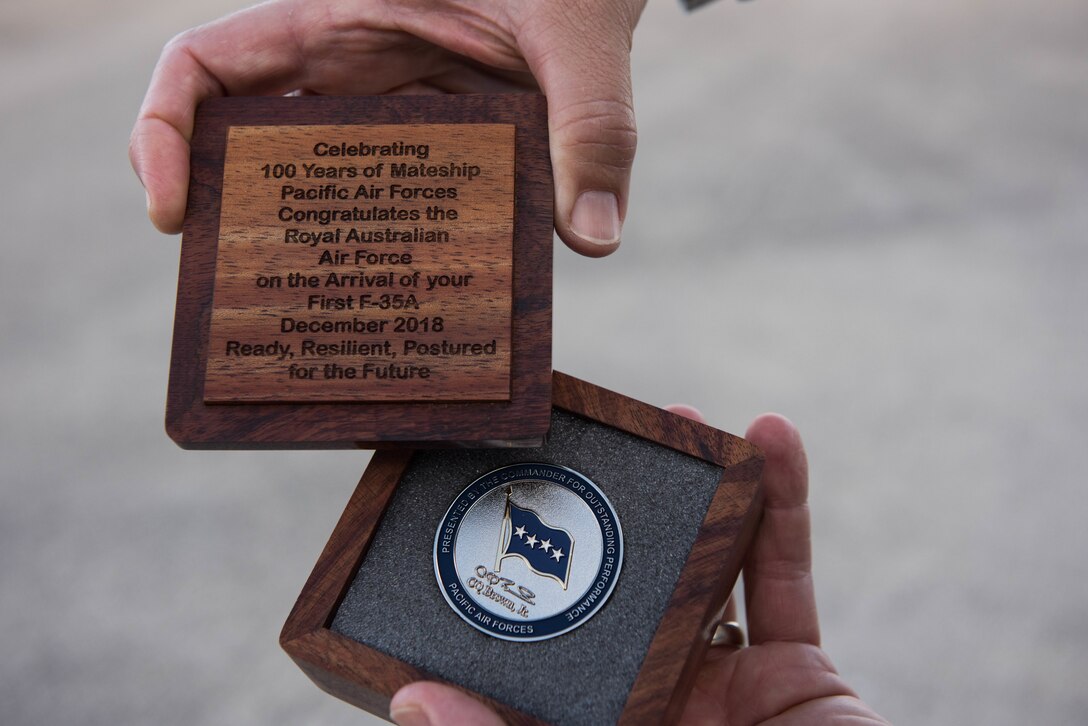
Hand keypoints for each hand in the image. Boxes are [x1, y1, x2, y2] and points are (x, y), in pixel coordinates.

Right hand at [129, 0, 645, 256]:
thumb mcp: (575, 32)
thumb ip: (591, 122)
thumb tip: (593, 236)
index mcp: (340, 19)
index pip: (209, 65)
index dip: (163, 132)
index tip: (172, 215)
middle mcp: (352, 76)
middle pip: (255, 151)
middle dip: (242, 226)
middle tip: (254, 306)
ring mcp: (396, 121)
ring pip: (331, 195)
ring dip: (329, 256)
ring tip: (342, 321)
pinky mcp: (443, 156)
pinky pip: (403, 209)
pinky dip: (406, 255)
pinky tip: (432, 301)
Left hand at [388, 413, 889, 724]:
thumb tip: (413, 702)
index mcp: (597, 725)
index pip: (538, 650)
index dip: (513, 580)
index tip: (494, 505)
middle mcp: (653, 699)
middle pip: (624, 586)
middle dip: (616, 509)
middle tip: (597, 439)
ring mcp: (725, 684)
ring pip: (707, 565)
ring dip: (703, 486)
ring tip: (684, 415)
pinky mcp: (798, 670)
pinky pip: (786, 576)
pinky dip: (785, 505)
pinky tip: (774, 436)